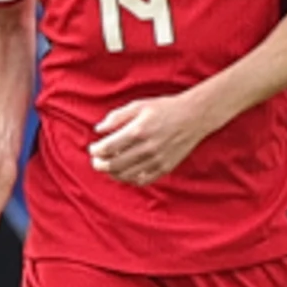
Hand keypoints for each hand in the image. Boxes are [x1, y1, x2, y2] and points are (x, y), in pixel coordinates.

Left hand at [88, 91, 220, 187]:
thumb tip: (98, 129)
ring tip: (108, 168)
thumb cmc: (164, 108)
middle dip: (100, 165)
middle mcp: (146, 148)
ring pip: (126, 175)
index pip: (108, 148)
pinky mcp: (165, 168)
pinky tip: (125, 173)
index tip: (93, 148)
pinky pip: (143, 180)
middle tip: (96, 161)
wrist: (193, 116)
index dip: (96, 151)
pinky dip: (130, 179)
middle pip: (114, 165)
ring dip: (112, 174)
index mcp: (138, 131)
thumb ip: (116, 117)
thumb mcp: (138, 105)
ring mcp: (157, 160)